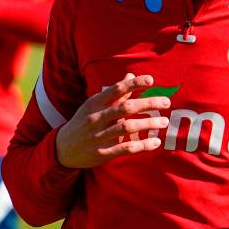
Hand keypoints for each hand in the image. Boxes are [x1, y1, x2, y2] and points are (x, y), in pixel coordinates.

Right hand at [55, 73, 171, 169]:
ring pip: (127, 128)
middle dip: (148, 103)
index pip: (117, 89)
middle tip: (166, 102)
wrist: (62, 149)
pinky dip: (142, 146)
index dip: (134, 84)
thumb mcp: (93, 105)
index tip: (151, 80)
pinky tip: (155, 142)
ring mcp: (98, 136)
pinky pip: (125, 149)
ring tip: (164, 122)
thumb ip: (114, 92)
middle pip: (126, 108)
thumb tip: (130, 75)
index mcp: (94, 103)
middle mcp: (96, 118)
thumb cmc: (83, 121)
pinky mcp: (102, 153)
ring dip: (148, 124)